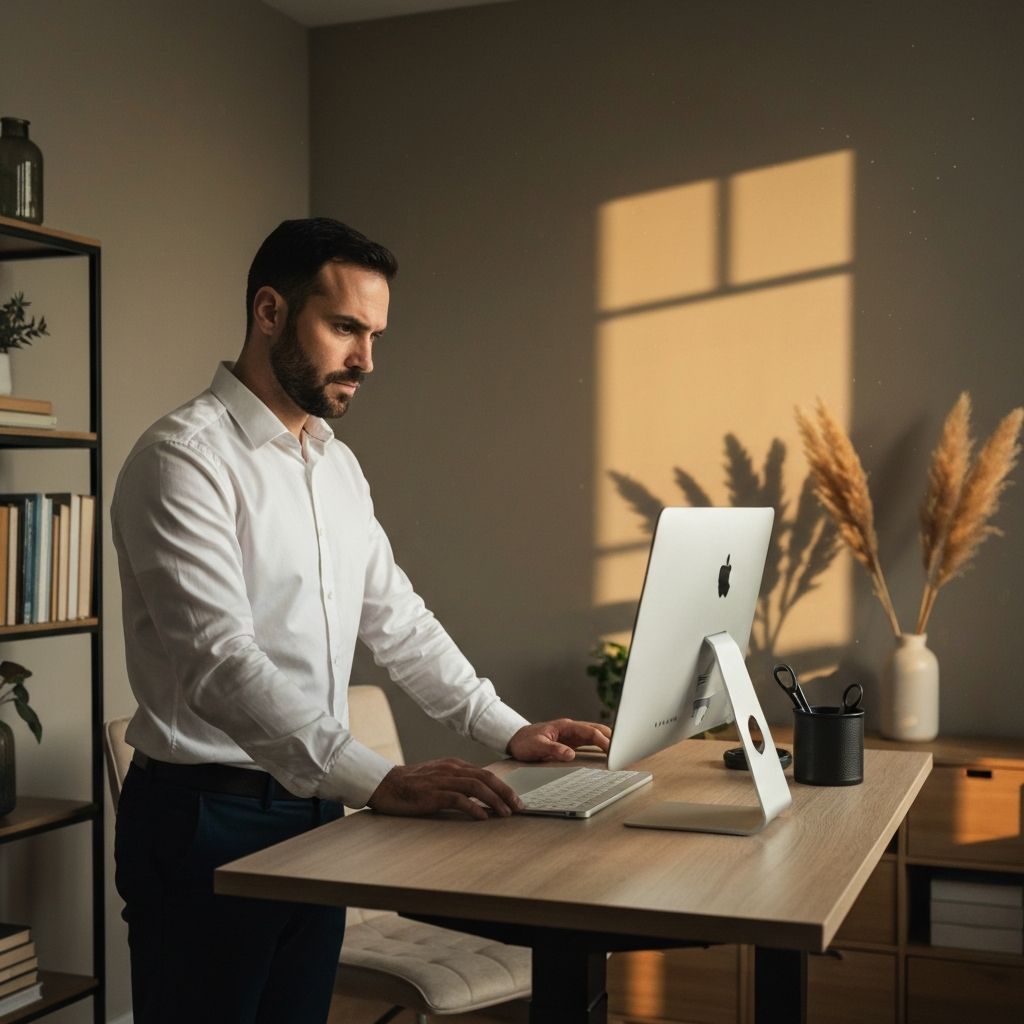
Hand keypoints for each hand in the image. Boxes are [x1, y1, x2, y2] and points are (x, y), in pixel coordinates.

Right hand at [367, 758, 522, 820]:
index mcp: (454, 765)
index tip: (514, 799)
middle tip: (518, 806)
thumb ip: (456, 783)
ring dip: (495, 800)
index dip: (502, 786)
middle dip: (505, 792)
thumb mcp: (437, 777)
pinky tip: (483, 817)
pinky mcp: (433, 793)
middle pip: (486, 777)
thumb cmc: (411, 785)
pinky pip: (459, 799)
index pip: (485, 773)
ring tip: (505, 813)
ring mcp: (442, 780)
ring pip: (476, 786)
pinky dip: (474, 808)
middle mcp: (451, 769)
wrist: (386, 784)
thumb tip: (478, 797)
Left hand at [506, 719, 611, 762]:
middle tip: (623, 750)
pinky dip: (599, 746)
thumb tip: (571, 754)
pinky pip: (589, 742)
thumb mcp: (537, 746)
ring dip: (607, 741)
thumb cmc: (525, 741)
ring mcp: (572, 735)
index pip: (590, 731)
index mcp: (565, 726)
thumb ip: (553, 749)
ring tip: (619, 752)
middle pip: (596, 730)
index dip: (603, 740)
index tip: (613, 749)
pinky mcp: (570, 742)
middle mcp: (571, 729)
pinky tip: (606, 753)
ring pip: (594, 735)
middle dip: (611, 738)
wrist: (516, 739)